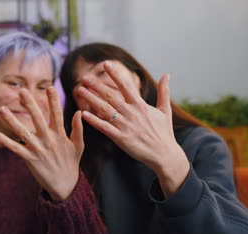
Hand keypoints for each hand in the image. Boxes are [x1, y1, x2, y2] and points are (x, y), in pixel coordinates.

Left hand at [0, 87, 84, 201]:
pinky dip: (6, 142)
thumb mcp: (78, 145)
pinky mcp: (30, 159)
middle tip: (23, 91)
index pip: (57, 114)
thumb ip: (77, 128)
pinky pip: (16, 149)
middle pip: (38, 119)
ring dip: (12, 120)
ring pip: (23, 132)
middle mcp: (48, 140)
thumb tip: (79, 112)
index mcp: (60, 135)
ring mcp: (38, 149)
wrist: (65, 185)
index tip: (49, 87)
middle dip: (30, 104)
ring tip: (2, 108)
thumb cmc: (71, 163)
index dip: (53, 100)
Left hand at [78, 62, 188, 196]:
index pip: (125, 86)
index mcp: (141, 106)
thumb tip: (167, 74)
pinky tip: (83, 114)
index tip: (106, 64)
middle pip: (110, 96)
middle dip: (97, 85)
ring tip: (80, 90)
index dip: (115, 74)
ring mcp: (125, 126)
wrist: (164, 155)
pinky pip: (104, 128)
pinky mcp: (121, 138)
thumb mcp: (165, 110)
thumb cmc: (164, 133)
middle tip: (85, 77)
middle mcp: (132, 113)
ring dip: (91, 99)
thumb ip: (164, 92)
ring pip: (104, 109)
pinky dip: (94, 121)